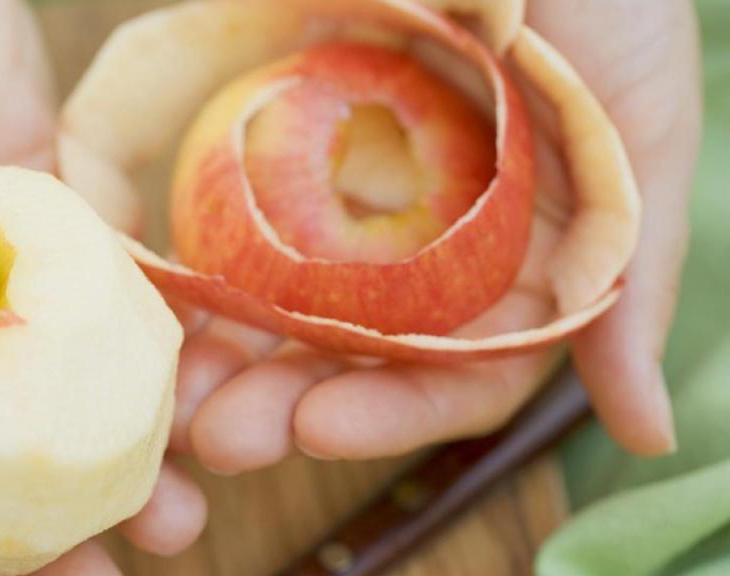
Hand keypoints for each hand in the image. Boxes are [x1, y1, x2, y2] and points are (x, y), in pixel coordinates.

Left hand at [174, 0, 700, 471]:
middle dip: (283, 400)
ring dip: (230, 351)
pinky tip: (162, 289)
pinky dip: (207, 257)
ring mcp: (364, 205)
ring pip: (291, 300)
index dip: (389, 412)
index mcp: (514, 276)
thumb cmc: (617, 15)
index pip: (451, 376)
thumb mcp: (640, 144)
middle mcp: (431, 255)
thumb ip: (629, 284)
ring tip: (177, 389)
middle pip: (353, 354)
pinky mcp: (307, 146)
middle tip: (216, 434)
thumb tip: (647, 434)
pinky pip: (249, 211)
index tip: (318, 427)